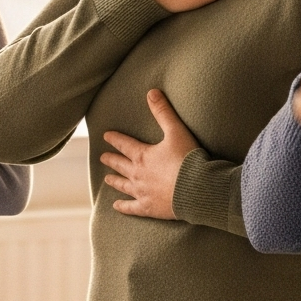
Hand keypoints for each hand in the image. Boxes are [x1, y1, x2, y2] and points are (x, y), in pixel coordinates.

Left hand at [100, 89, 198, 219]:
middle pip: (120, 165)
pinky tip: (116, 206)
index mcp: (143, 156)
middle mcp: (138, 174)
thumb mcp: (176, 132)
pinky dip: (123, 207)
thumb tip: (151, 92)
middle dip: (111, 160)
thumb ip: (163, 112)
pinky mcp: (149, 208)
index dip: (115, 139)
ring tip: (107, 179)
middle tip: (102, 157)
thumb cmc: (188, 160)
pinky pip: (132, 207)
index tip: (106, 136)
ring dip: (114, 181)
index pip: (124, 144)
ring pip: (123, 186)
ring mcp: (142, 192)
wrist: (197, 188)